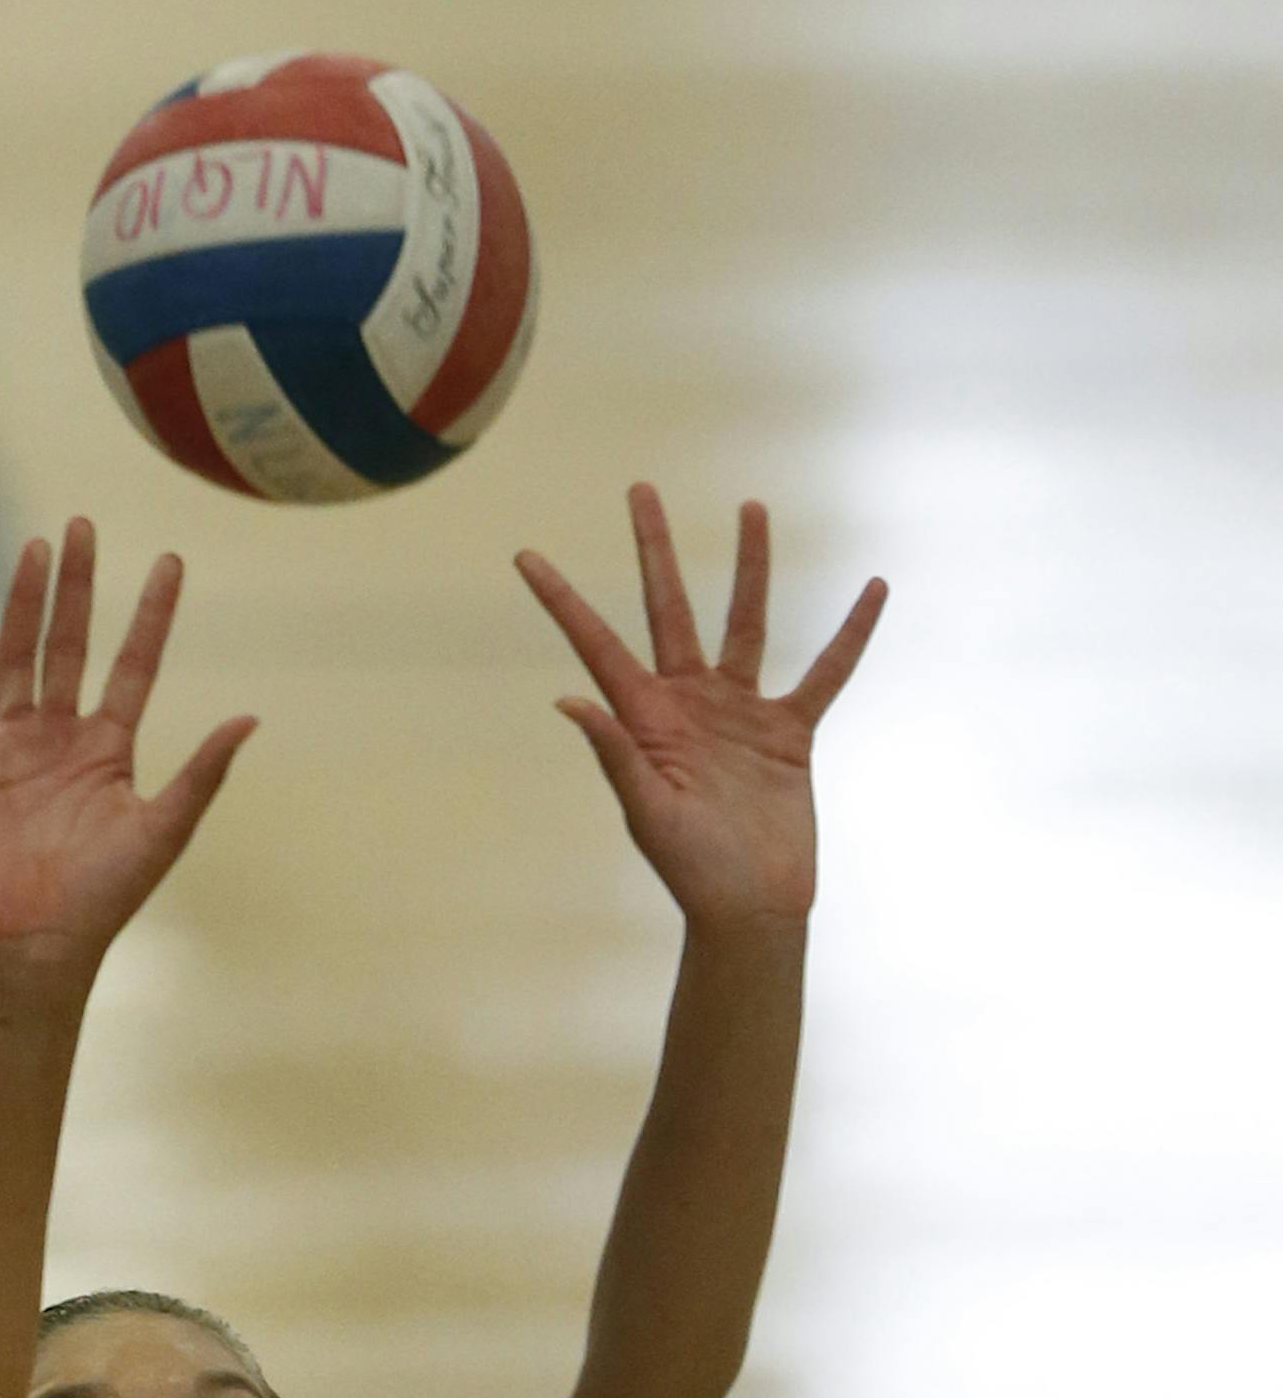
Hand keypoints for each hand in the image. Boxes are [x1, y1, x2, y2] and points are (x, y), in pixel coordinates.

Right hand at [0, 519, 260, 975]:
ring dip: (25, 605)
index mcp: (111, 748)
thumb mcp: (164, 827)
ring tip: (35, 548)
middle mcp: (63, 737)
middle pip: (70, 645)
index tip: (172, 563)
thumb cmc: (107, 894)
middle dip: (79, 587)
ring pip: (18, 659)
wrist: (42, 942)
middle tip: (83, 525)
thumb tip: (250, 718)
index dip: (152, 615)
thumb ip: (203, 772)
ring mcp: (16, 749)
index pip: (134, 664)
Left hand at [514, 484, 887, 928]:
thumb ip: (615, 753)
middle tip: (640, 490)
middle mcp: (690, 702)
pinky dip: (850, 635)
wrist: (751, 907)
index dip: (562, 601)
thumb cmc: (691, 869)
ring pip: (748, 622)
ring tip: (751, 509)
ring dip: (750, 567)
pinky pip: (826, 672)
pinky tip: (873, 590)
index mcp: (645, 718)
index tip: (525, 556)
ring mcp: (741, 713)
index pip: (597, 644)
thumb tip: (569, 700)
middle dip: (654, 551)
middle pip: (669, 608)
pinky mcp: (790, 732)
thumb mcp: (648, 811)